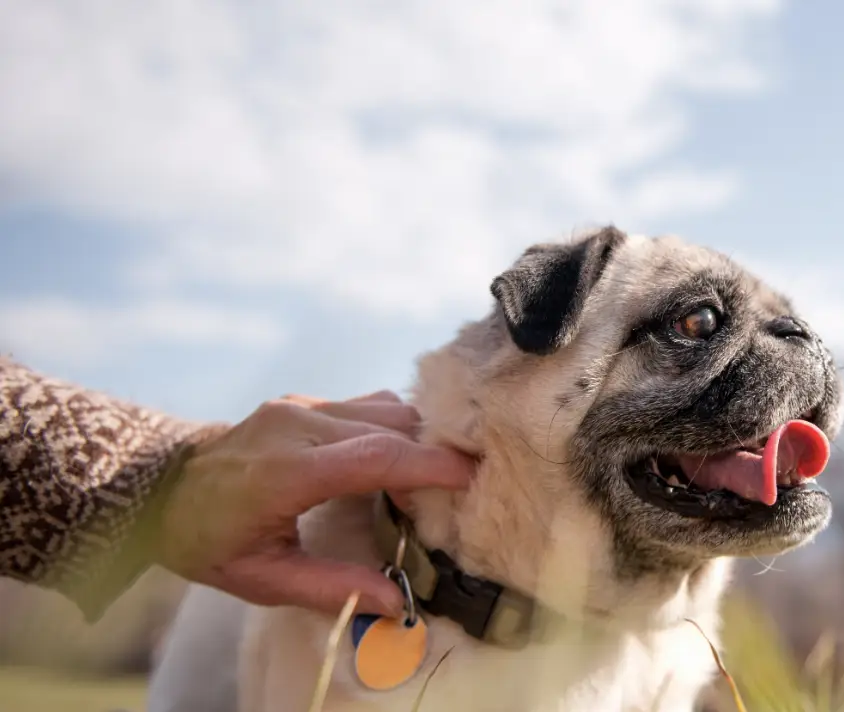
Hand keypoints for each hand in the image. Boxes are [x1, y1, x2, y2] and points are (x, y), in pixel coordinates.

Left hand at [156, 390, 473, 616]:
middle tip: (462, 487)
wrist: (158, 486)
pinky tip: (398, 456)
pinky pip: (367, 404)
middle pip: (392, 425)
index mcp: (286, 471)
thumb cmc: (206, 539)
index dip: (430, 464)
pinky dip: (394, 428)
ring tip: (432, 476)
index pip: (375, 455)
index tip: (470, 478)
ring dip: (417, 438)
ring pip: (385, 407)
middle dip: (434, 452)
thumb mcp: (261, 578)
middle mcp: (299, 425)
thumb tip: (395, 600)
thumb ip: (331, 587)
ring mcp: (301, 405)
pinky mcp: (303, 400)